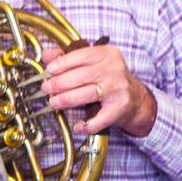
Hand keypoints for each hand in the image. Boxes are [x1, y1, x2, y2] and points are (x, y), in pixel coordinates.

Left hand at [41, 42, 156, 136]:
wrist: (135, 98)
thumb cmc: (107, 78)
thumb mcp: (91, 62)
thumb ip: (68, 56)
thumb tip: (46, 56)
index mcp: (107, 54)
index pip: (82, 55)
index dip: (62, 64)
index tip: (49, 71)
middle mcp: (114, 70)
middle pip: (82, 76)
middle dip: (59, 83)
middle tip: (46, 89)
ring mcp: (118, 89)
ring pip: (88, 94)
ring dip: (67, 99)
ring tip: (53, 102)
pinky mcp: (120, 107)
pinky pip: (102, 118)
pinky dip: (88, 124)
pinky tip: (78, 127)